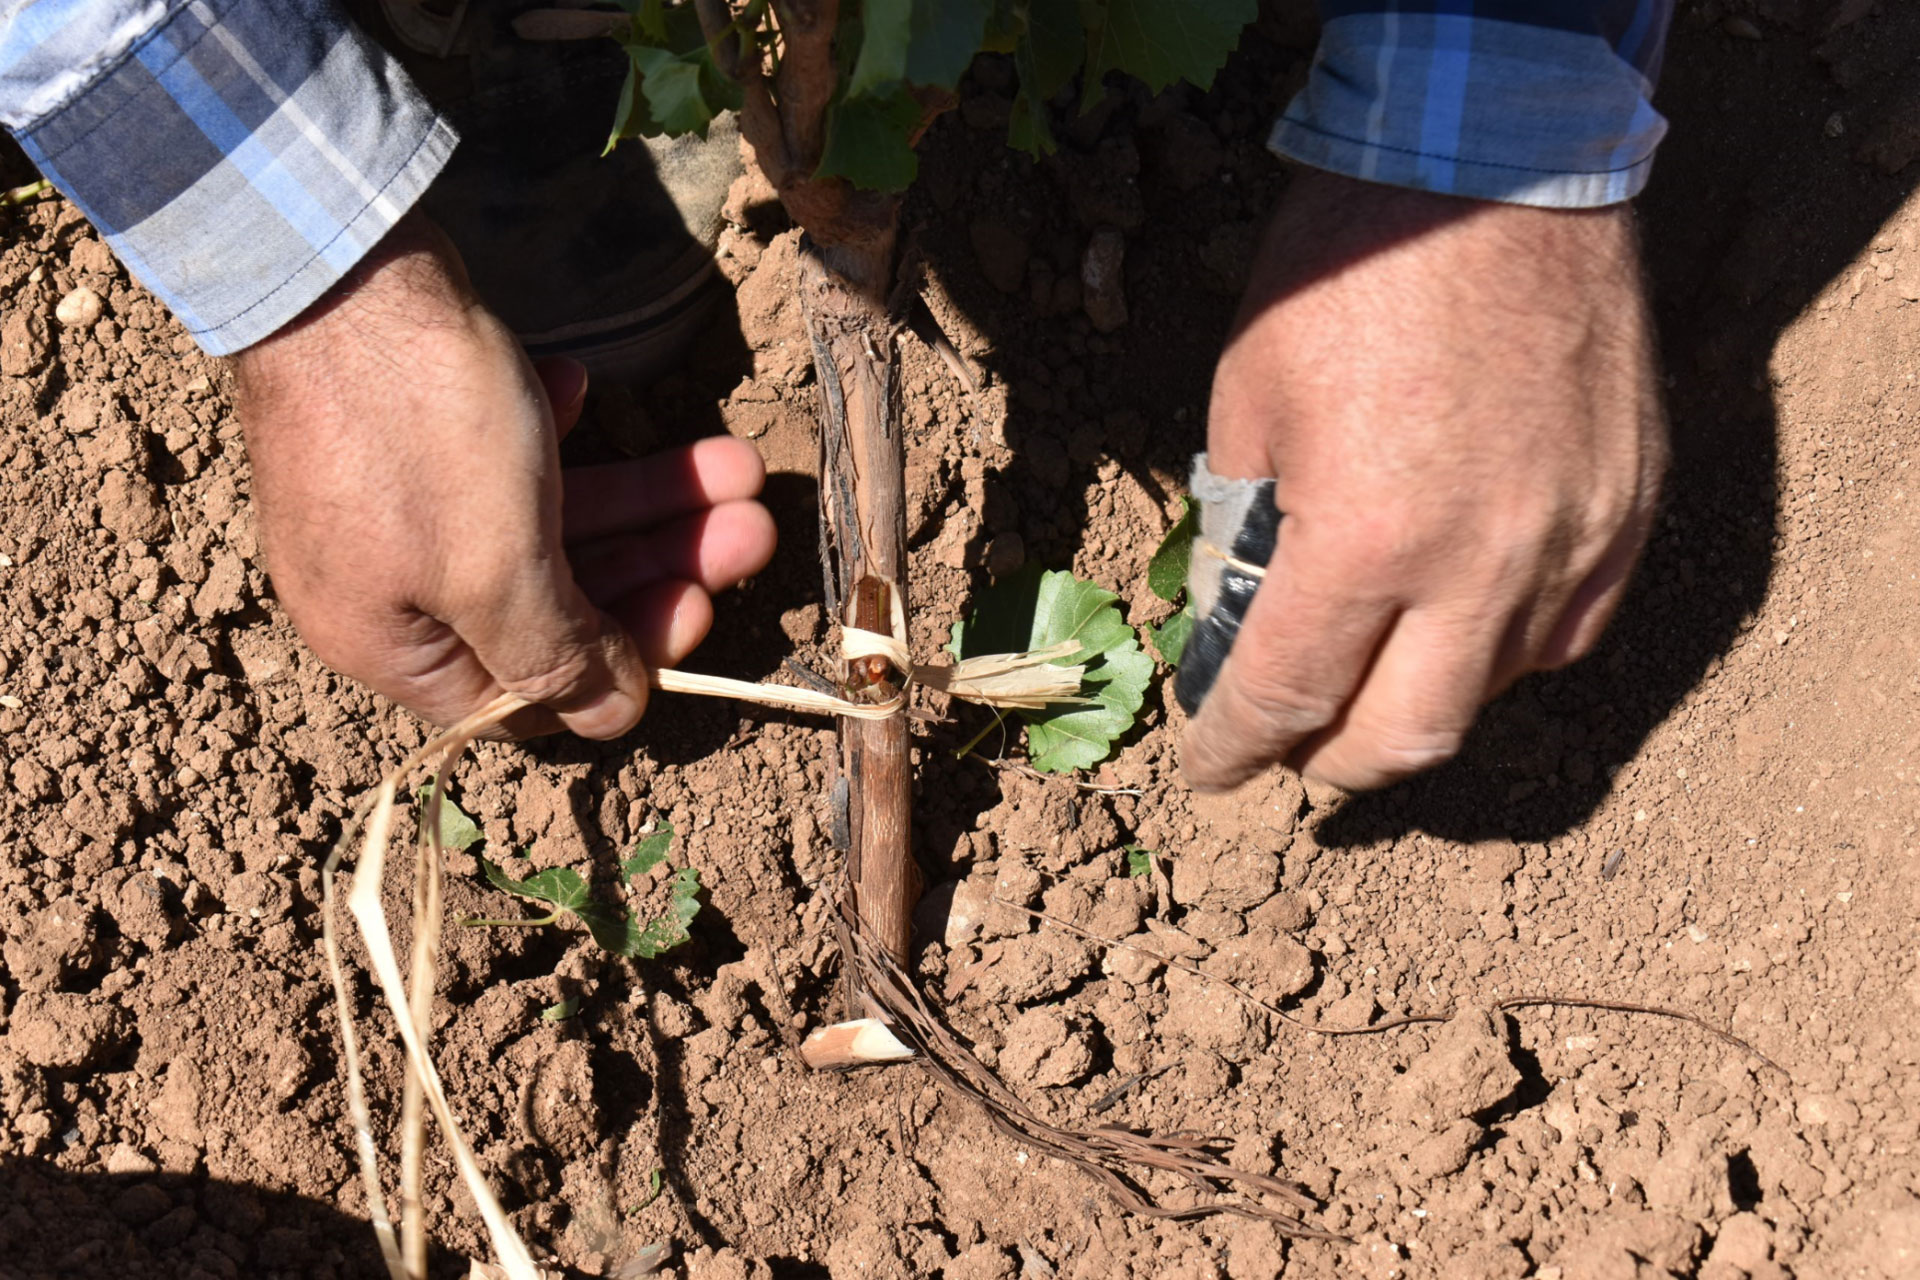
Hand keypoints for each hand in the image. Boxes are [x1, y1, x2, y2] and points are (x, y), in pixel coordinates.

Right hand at [233, 212, 775, 738]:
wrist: (330, 263)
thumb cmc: (419, 431)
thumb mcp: (498, 569)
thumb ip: (557, 657)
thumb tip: (613, 718)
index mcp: (388, 643)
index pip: (525, 696)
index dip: (621, 659)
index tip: (702, 606)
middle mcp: (384, 584)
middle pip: (551, 603)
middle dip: (662, 561)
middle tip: (752, 525)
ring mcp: (392, 500)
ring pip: (545, 522)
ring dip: (644, 495)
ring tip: (737, 464)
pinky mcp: (406, 426)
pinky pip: (500, 453)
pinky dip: (553, 431)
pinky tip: (583, 390)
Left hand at [1182, 170, 1666, 792]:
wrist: (1496, 163)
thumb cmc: (1348, 267)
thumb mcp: (1246, 399)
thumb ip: (1240, 527)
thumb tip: (1235, 614)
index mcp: (1367, 541)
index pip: (1289, 700)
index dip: (1234, 749)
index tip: (1208, 767)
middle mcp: (1483, 567)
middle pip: (1405, 740)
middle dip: (1331, 764)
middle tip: (1289, 746)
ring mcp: (1573, 543)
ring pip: (1493, 693)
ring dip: (1416, 704)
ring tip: (1369, 671)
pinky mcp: (1630, 510)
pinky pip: (1569, 633)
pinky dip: (1502, 653)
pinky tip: (1459, 621)